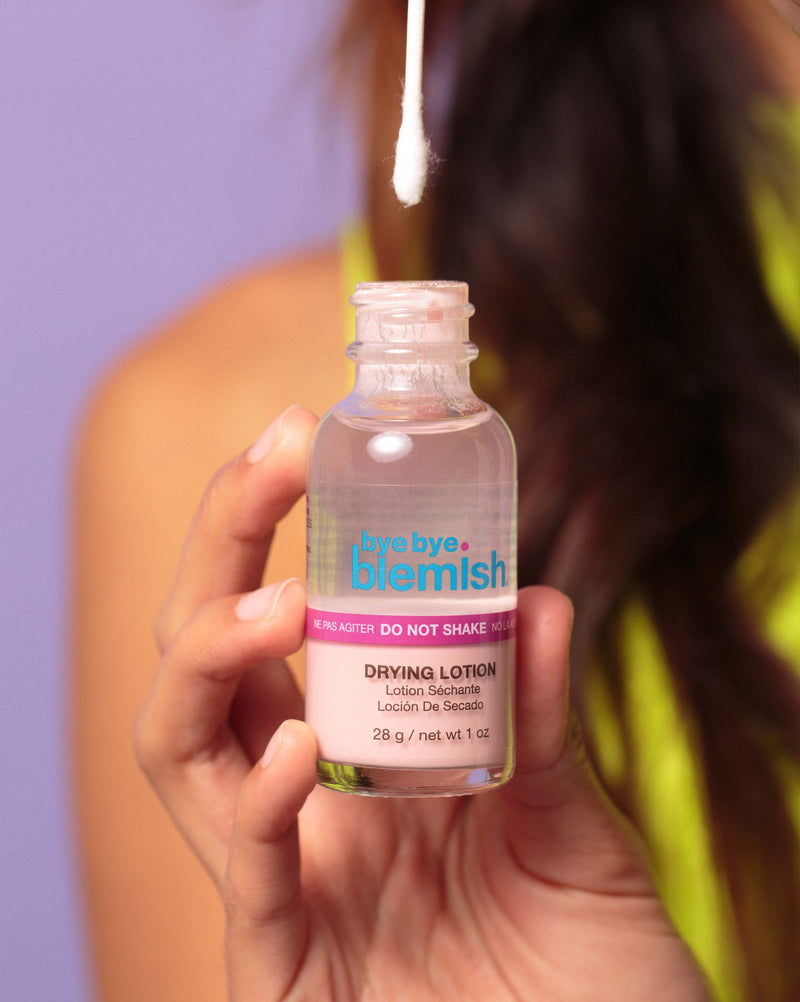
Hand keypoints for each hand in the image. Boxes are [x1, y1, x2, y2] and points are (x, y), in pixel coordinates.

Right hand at [136, 404, 709, 1001]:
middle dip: (220, 551)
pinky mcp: (286, 973)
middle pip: (206, 662)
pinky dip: (256, 812)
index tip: (300, 439)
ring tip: (277, 601)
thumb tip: (535, 596)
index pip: (274, 631)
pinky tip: (298, 753)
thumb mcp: (574, 826)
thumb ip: (542, 722)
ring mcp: (285, 886)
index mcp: (355, 762)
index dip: (265, 530)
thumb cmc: (585, 973)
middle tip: (267, 463)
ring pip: (180, 751)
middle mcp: (302, 809)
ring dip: (212, 656)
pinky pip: (245, 885)